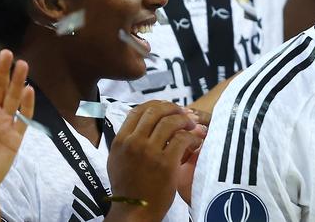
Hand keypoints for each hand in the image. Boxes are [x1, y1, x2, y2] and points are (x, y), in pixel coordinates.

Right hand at [107, 101, 203, 219]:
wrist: (134, 210)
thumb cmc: (128, 187)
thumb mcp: (118, 159)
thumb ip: (127, 140)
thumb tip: (142, 121)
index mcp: (120, 140)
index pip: (138, 110)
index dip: (156, 105)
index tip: (168, 108)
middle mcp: (133, 143)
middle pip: (155, 112)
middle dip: (173, 109)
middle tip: (184, 114)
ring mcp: (149, 152)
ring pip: (171, 122)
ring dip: (185, 121)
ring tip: (193, 126)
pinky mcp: (165, 162)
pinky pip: (183, 139)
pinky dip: (193, 137)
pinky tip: (196, 141)